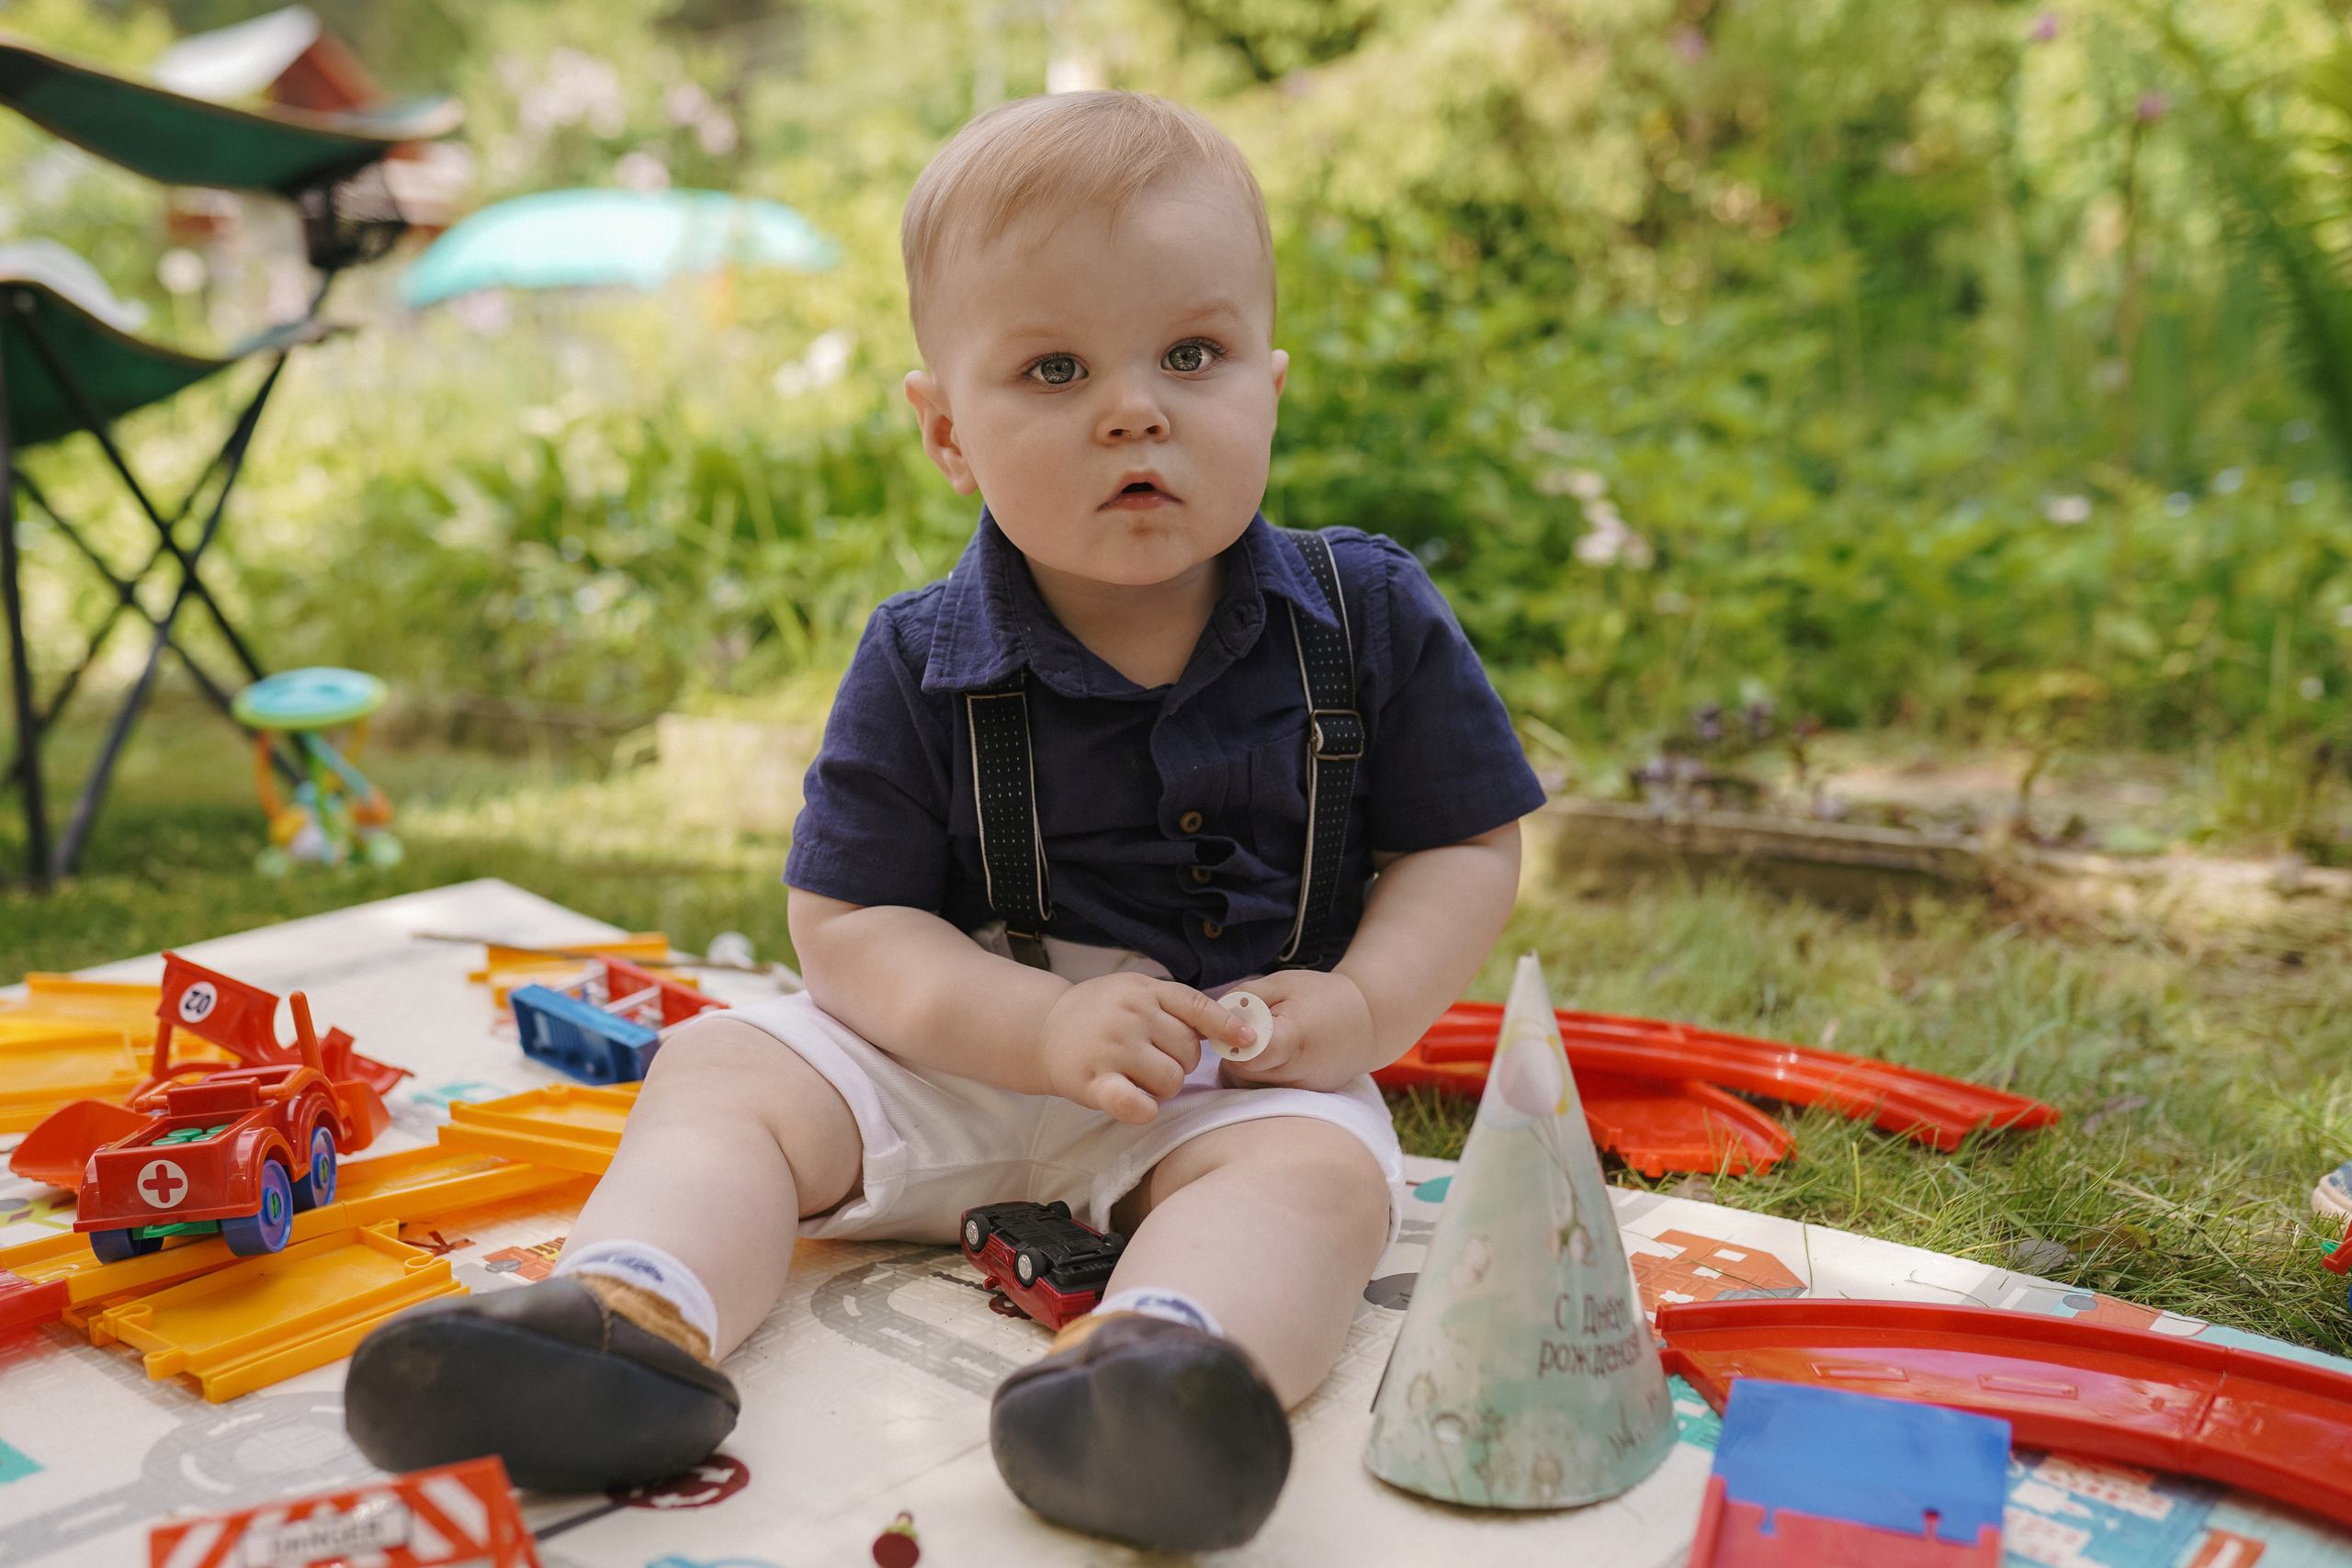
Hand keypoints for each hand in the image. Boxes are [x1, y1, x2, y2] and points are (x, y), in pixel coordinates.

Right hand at [1041, 974, 1256, 1124]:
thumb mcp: (1137, 992)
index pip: (1197, 1007)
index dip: (1227, 1026)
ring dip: (1163, 1087)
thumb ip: (1177, 1006)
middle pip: (1188, 1053)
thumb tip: (1234, 1028)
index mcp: (1145, 991)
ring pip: (1170, 1080)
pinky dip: (1144, 1108)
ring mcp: (1111, 1047)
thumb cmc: (1100, 1013)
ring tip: (1140, 1077)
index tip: (1249, 1039)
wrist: (1043, 1030)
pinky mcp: (1092, 1080)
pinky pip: (1133, 1103)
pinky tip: (1140, 1104)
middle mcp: (1130, 1015)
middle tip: (1155, 1061)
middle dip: (1181, 1063)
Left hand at [1216, 969, 1375, 1092]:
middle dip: (1232, 1051)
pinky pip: (1260, 1093)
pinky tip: (1270, 1057)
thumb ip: (1245, 997)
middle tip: (1247, 1031)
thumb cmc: (1323, 997)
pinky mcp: (1300, 1101)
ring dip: (1242, 1066)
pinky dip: (1257, 1076)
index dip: (1233, 1041)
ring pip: (1245, 1086)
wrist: (1368, 1023)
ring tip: (1262, 1043)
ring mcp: (1300, 1092)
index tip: (1236, 1028)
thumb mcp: (1284, 982)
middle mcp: (1297, 1074)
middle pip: (1239, 1073)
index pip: (1248, 1055)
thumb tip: (1213, 1014)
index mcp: (1294, 1040)